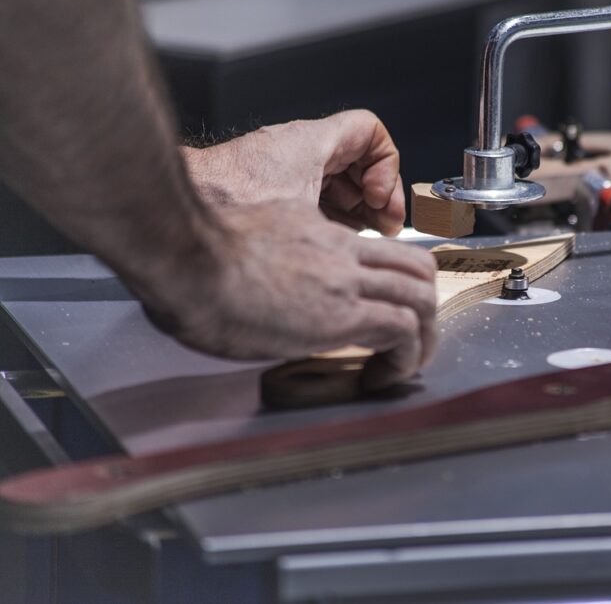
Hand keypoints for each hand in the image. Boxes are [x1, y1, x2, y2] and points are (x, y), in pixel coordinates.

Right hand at [140, 199, 436, 387]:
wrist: (185, 258)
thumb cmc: (188, 258)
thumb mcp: (238, 248)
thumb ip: (261, 264)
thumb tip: (250, 291)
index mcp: (314, 232)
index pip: (379, 250)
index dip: (396, 281)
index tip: (385, 311)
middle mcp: (340, 251)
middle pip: (415, 269)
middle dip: (426, 307)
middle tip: (413, 342)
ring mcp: (345, 280)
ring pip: (420, 295)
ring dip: (424, 336)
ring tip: (407, 365)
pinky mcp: (342, 314)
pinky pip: (401, 329)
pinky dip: (405, 357)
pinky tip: (382, 377)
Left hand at [182, 110, 404, 235]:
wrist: (175, 210)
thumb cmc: (226, 201)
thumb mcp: (301, 215)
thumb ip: (340, 225)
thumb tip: (369, 250)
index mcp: (310, 143)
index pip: (369, 133)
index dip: (386, 166)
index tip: (379, 200)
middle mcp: (297, 151)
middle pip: (357, 162)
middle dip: (375, 194)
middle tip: (384, 226)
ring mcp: (282, 171)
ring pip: (337, 181)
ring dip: (355, 209)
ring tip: (365, 237)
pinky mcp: (267, 191)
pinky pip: (313, 196)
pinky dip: (330, 216)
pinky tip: (333, 243)